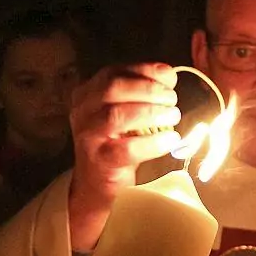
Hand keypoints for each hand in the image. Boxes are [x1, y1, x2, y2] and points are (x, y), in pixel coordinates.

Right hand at [68, 64, 180, 249]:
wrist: (96, 184)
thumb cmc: (117, 143)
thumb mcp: (123, 112)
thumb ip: (139, 93)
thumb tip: (169, 75)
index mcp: (87, 93)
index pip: (115, 72)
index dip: (145, 71)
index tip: (170, 78)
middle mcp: (82, 110)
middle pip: (113, 87)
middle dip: (149, 89)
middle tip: (172, 100)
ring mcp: (87, 136)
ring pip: (117, 114)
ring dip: (151, 112)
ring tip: (173, 116)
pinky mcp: (98, 160)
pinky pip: (127, 148)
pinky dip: (153, 142)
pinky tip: (170, 139)